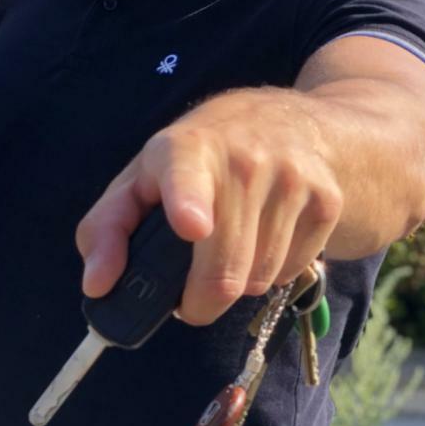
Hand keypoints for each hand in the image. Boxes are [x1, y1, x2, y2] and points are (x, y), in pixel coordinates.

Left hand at [75, 88, 341, 324]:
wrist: (300, 124)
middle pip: (223, 272)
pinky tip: (265, 237)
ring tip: (230, 248)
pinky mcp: (327, 201)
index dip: (188, 202)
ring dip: (236, 284)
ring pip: (257, 281)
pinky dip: (271, 273)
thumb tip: (97, 285)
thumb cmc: (202, 160)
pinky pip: (289, 274)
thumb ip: (107, 228)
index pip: (187, 174)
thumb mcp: (146, 176)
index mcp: (189, 148)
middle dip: (197, 301)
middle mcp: (245, 158)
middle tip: (187, 293)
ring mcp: (293, 179)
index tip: (192, 225)